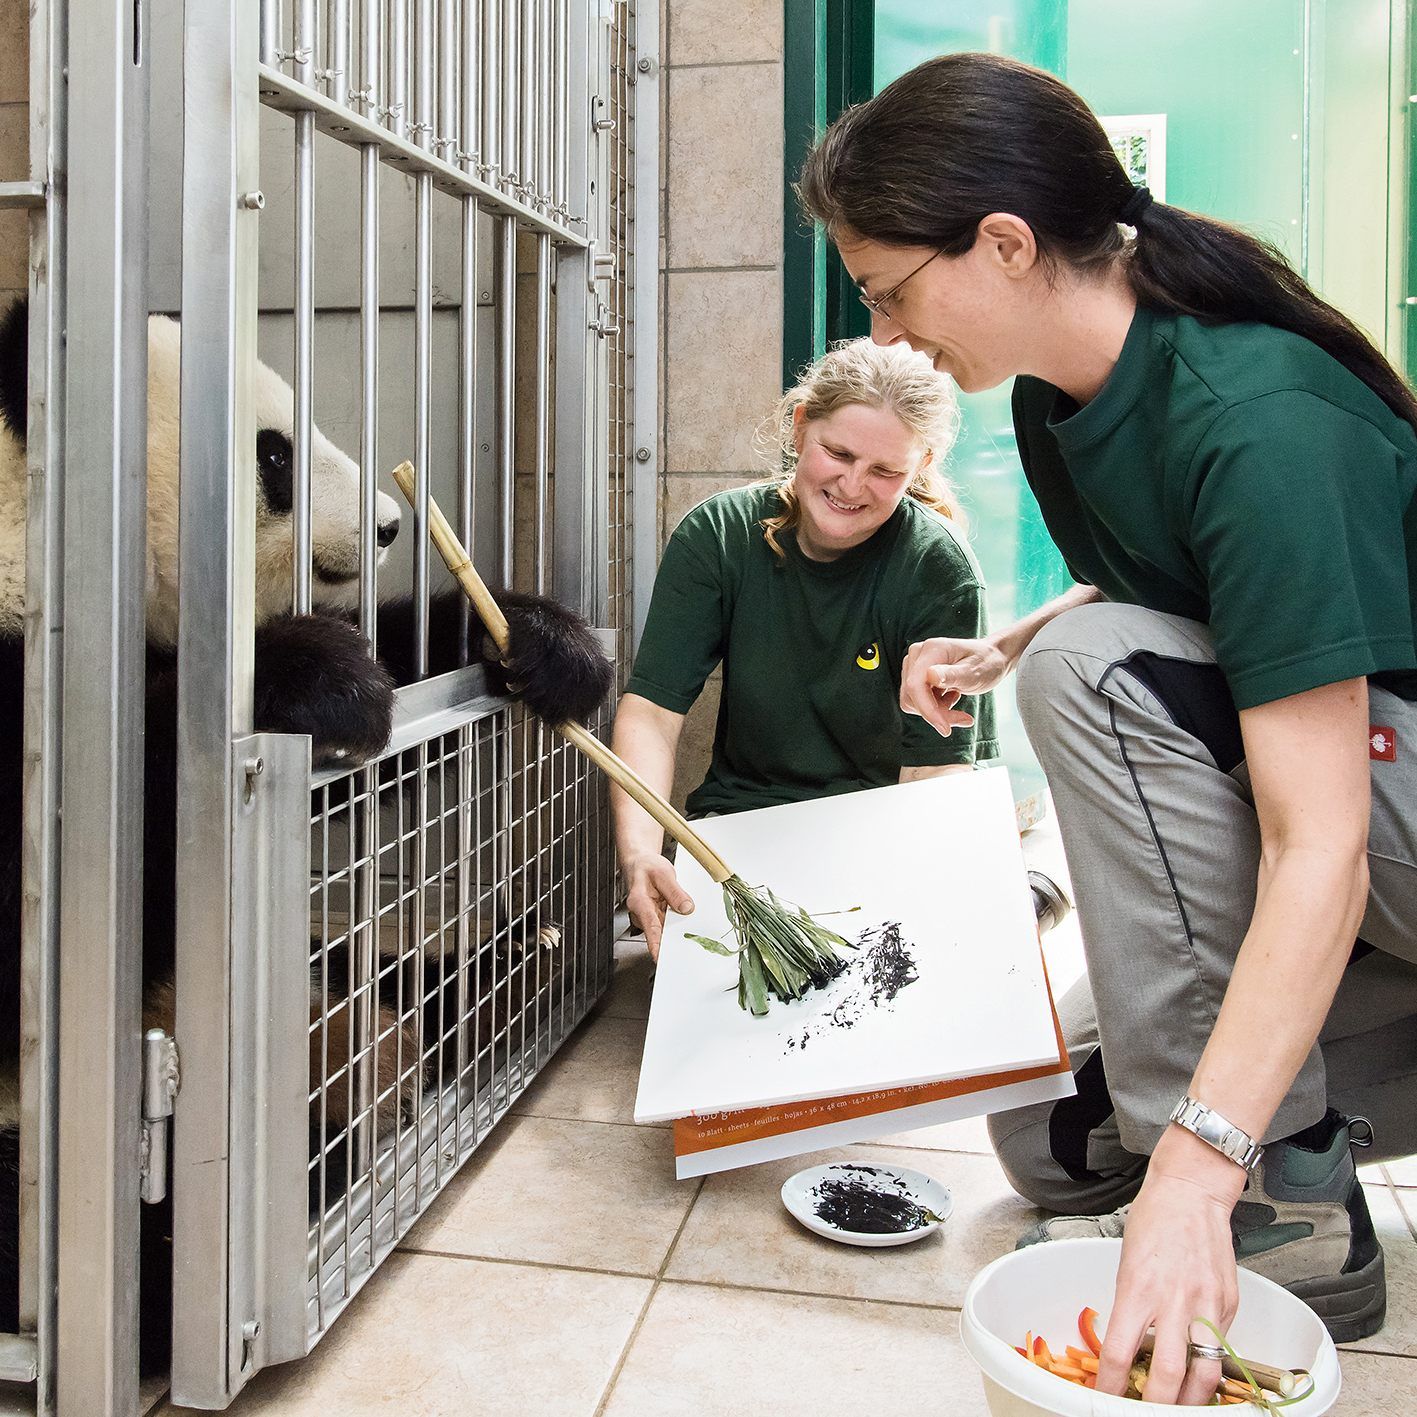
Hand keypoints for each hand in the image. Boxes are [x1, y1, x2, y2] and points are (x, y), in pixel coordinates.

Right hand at [624, 853, 693, 960]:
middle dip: (671, 939)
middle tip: (686, 943)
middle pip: (658, 932)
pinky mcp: (653, 918)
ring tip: (683, 916)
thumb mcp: (664, 873)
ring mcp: (646, 917)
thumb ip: (675, 892)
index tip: (659, 957)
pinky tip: (679, 916)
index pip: (650, 926)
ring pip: (663, 929)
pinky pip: (665, 925)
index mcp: (639, 902)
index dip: (655, 943)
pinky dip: (673, 923)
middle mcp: (640, 913)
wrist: (640, 863)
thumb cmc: (647, 867)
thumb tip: (686, 908)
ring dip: (674, 929)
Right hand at [899, 635, 1008, 737]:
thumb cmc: (986, 662)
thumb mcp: (975, 671)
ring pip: (912, 701)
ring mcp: (914, 665)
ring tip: (957, 703)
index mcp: (931, 649)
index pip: (916, 685)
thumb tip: (930, 676)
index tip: (945, 729)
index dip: (927, 709)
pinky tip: (951, 698)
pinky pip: (916, 701)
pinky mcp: (916, 676)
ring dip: (935, 711)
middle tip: (962, 718)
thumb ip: (952, 674)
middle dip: (936, 713)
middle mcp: (918, 655)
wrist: (990, 658)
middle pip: (912, 695)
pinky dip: (933, 708)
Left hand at [1096, 1127, 1245, 1405]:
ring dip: (1191, 1402)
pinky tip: (1200, 1373)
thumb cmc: (1153, 1221)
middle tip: (1145, 1414)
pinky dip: (1210, 1367)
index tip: (1104, 1398)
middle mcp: (1175, 1302)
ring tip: (1179, 1409)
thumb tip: (1130, 1347)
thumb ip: (1131, 1307)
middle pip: (1169, 1376)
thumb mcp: (1127, 1264)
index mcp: (1139, 1289)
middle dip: (1156, 1406)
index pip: (1119, 1352)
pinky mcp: (1230, 1305)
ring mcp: (1207, 1305)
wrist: (1191, 1192)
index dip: (1110, 1385)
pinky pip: (1222, 1348)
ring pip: (1205, 1375)